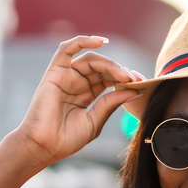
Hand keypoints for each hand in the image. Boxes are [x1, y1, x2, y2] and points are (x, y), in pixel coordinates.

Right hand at [17, 36, 143, 166]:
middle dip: (120, 72)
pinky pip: (67, 49)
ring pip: (91, 59)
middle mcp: (78, 82)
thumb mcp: (96, 121)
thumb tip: (136, 90)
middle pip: (103, 68)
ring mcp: (67, 76)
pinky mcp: (55, 72)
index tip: (142, 83)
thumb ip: (112, 103)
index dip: (126, 79)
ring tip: (123, 75)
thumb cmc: (67, 139)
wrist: (44, 146)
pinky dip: (83, 41)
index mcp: (88, 94)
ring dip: (110, 64)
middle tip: (134, 79)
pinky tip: (100, 42)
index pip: (110, 79)